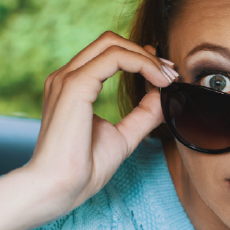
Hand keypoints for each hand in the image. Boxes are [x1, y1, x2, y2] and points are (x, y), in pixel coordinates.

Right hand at [0, 31, 177, 229]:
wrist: (58, 188)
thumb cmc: (82, 169)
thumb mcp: (123, 136)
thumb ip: (143, 114)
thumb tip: (164, 95)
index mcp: (72, 87)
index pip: (107, 54)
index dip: (140, 58)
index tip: (165, 75)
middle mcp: (66, 77)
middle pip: (110, 41)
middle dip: (146, 53)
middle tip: (171, 73)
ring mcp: (68, 79)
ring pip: (113, 44)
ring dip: (147, 58)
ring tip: (168, 78)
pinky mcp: (75, 86)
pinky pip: (115, 58)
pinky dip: (142, 64)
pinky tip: (159, 81)